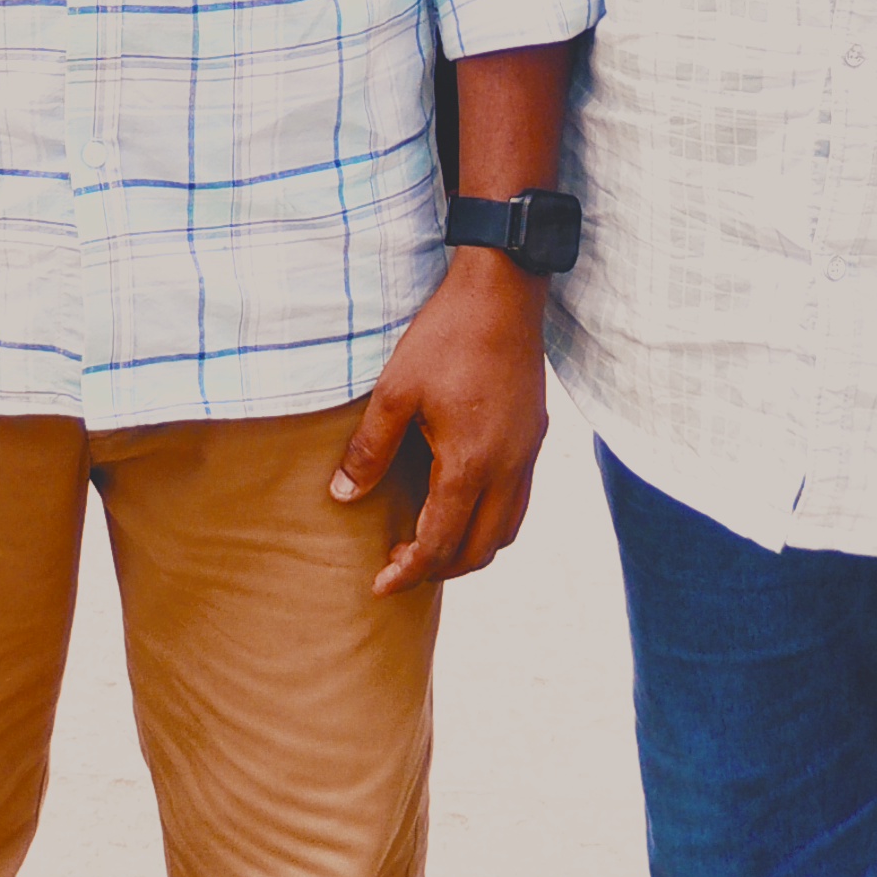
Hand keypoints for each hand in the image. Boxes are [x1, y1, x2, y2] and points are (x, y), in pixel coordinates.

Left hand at [333, 250, 547, 594]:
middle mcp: (508, 469)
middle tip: (399, 566)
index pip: (441, 542)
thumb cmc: (446, 336)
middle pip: (481, 550)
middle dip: (440, 568)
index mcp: (470, 463)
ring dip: (470, 548)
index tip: (380, 585)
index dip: (409, 572)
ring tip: (430, 541)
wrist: (503, 292)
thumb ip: (370, 449)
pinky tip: (462, 502)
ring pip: (506, 530)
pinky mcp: (534, 436)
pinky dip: (490, 520)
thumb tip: (343, 495)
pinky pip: (518, 501)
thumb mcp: (395, 391)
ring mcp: (527, 454)